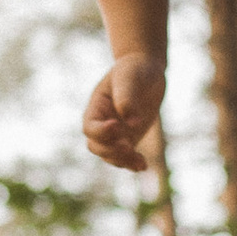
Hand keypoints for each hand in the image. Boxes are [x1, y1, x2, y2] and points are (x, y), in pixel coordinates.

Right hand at [83, 52, 165, 171]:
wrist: (146, 70)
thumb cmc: (134, 70)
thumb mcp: (130, 78)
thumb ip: (127, 98)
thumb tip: (132, 124)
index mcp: (96, 108)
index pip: (90, 127)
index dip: (100, 131)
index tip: (117, 125)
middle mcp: (102, 123)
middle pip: (96, 146)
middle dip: (110, 150)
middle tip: (129, 147)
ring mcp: (115, 133)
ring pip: (110, 155)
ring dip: (123, 160)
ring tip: (140, 162)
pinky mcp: (129, 139)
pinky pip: (126, 157)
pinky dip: (133, 163)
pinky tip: (144, 166)